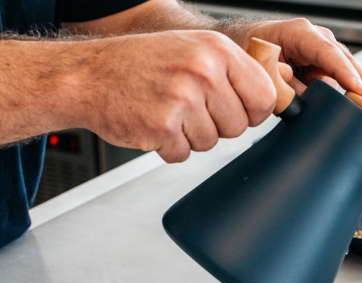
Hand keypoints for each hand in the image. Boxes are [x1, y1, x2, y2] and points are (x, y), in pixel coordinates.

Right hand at [80, 30, 275, 162]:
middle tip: (189, 108)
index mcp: (217, 50)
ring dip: (190, 136)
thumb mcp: (194, 49)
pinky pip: (183, 154)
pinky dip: (168, 147)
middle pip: (240, 126)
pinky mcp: (162, 127)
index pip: (265, 97)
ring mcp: (183, 99)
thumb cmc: (141, 64)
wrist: (88, 76)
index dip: (253, 111)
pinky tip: (152, 123)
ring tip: (167, 111)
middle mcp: (203, 72)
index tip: (238, 110)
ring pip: (212, 143)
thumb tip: (273, 100)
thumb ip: (232, 71)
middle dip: (217, 125)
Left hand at [230, 19, 361, 109]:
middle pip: (345, 60)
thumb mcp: (261, 69)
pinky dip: (353, 89)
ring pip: (347, 68)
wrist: (245, 44)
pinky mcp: (323, 63)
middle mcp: (315, 38)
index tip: (358, 89)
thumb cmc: (251, 51)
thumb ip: (283, 84)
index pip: (327, 53)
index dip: (344, 72)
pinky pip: (341, 75)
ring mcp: (322, 50)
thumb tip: (305, 100)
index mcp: (299, 33)